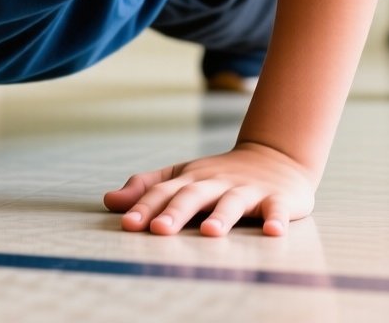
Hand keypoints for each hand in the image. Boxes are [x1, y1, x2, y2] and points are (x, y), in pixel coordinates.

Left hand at [102, 142, 314, 235]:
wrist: (276, 156)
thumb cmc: (219, 175)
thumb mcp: (182, 176)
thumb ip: (147, 188)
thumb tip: (110, 201)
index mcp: (191, 180)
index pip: (163, 192)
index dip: (145, 207)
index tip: (128, 224)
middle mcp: (216, 183)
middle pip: (193, 196)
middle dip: (176, 212)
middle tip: (159, 230)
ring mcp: (247, 190)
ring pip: (233, 202)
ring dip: (222, 216)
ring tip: (210, 232)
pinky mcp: (278, 198)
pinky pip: (278, 208)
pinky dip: (277, 218)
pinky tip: (274, 231)